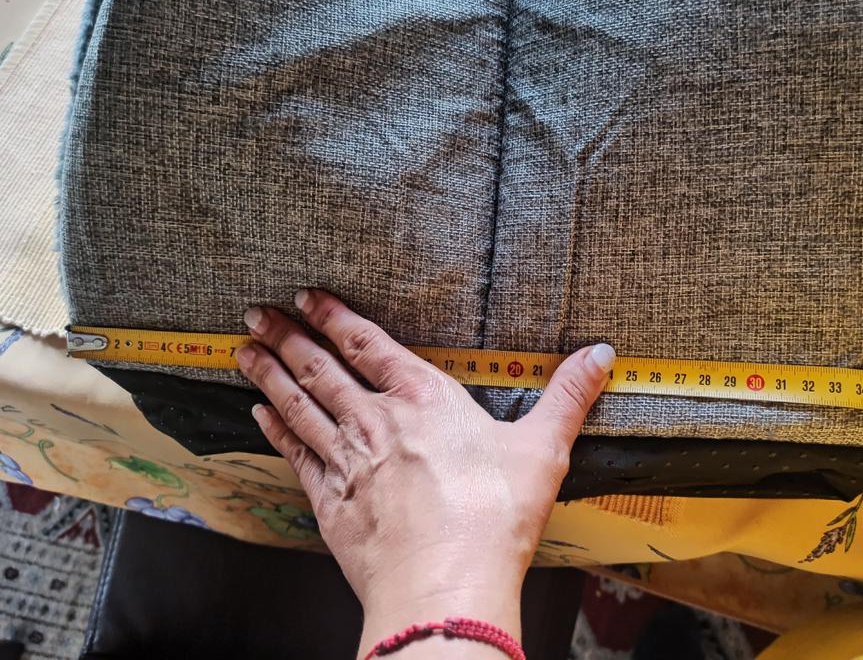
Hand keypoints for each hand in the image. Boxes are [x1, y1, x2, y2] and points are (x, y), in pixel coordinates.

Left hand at [234, 289, 613, 656]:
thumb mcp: (543, 449)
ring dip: (268, 374)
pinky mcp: (331, 502)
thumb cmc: (493, 518)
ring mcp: (347, 461)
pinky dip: (275, 431)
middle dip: (286, 337)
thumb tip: (599, 355)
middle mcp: (376, 421)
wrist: (444, 586)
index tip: (308, 297)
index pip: (368, 345)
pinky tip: (260, 414)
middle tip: (256, 314)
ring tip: (242, 349)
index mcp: (423, 399)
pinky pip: (295, 455)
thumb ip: (567, 396)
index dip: (335, 317)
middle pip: (320, 369)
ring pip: (298, 405)